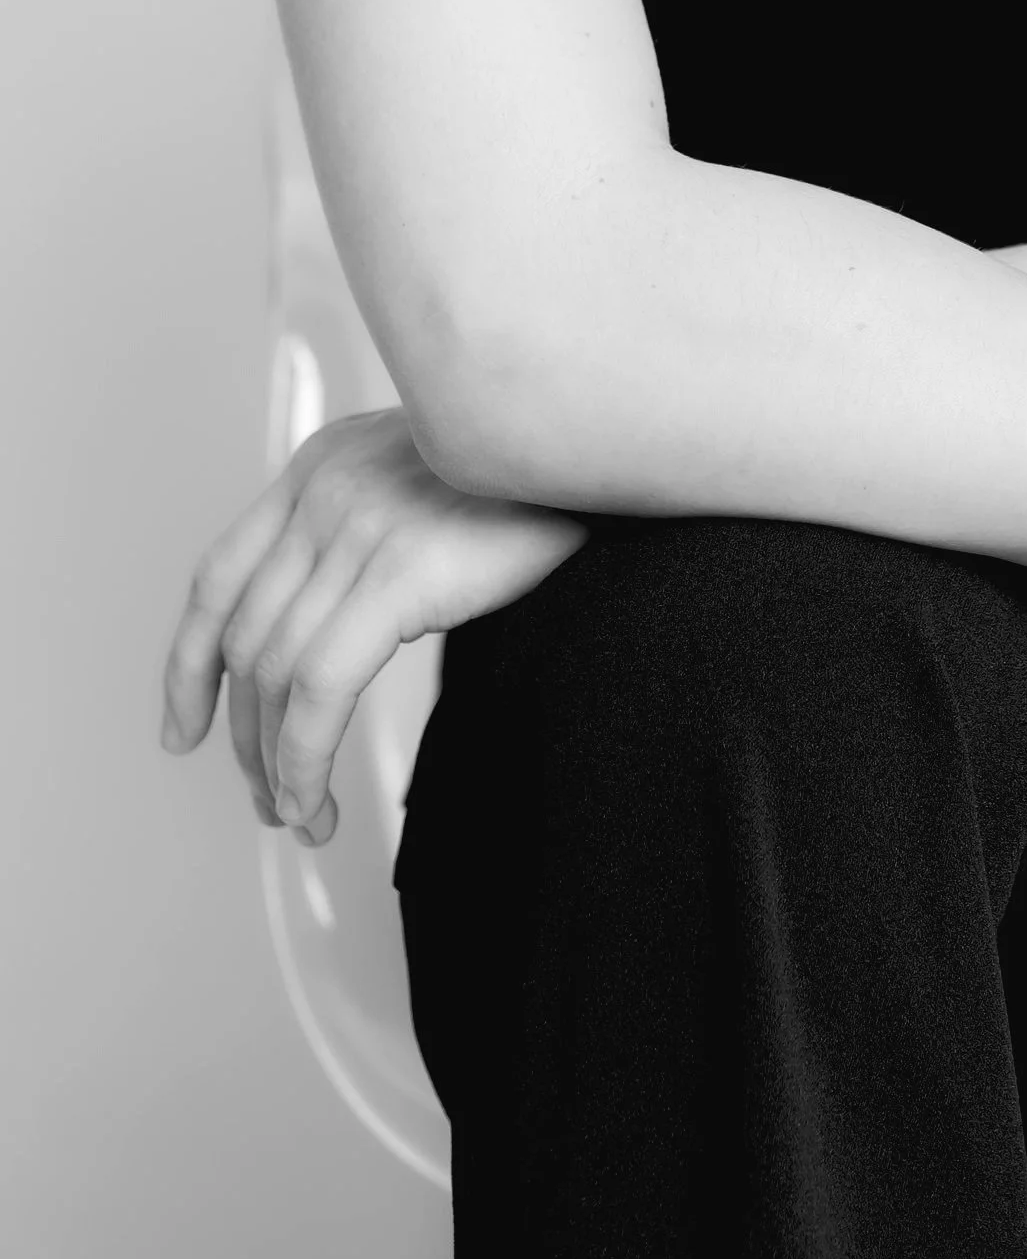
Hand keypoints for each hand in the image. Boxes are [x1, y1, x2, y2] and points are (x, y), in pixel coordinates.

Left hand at [160, 408, 585, 843]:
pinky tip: (315, 800)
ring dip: (274, 765)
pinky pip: (320, 690)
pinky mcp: (403, 569)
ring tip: (300, 814)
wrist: (610, 444)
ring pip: (275, 674)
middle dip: (245, 738)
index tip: (183, 729)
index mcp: (321, 462)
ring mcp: (361, 524)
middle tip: (270, 799)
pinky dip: (302, 758)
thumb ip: (365, 530)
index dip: (186, 664)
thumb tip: (320, 643)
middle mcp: (326, 486)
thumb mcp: (426, 484)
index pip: (219, 576)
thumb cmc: (537, 480)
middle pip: (245, 639)